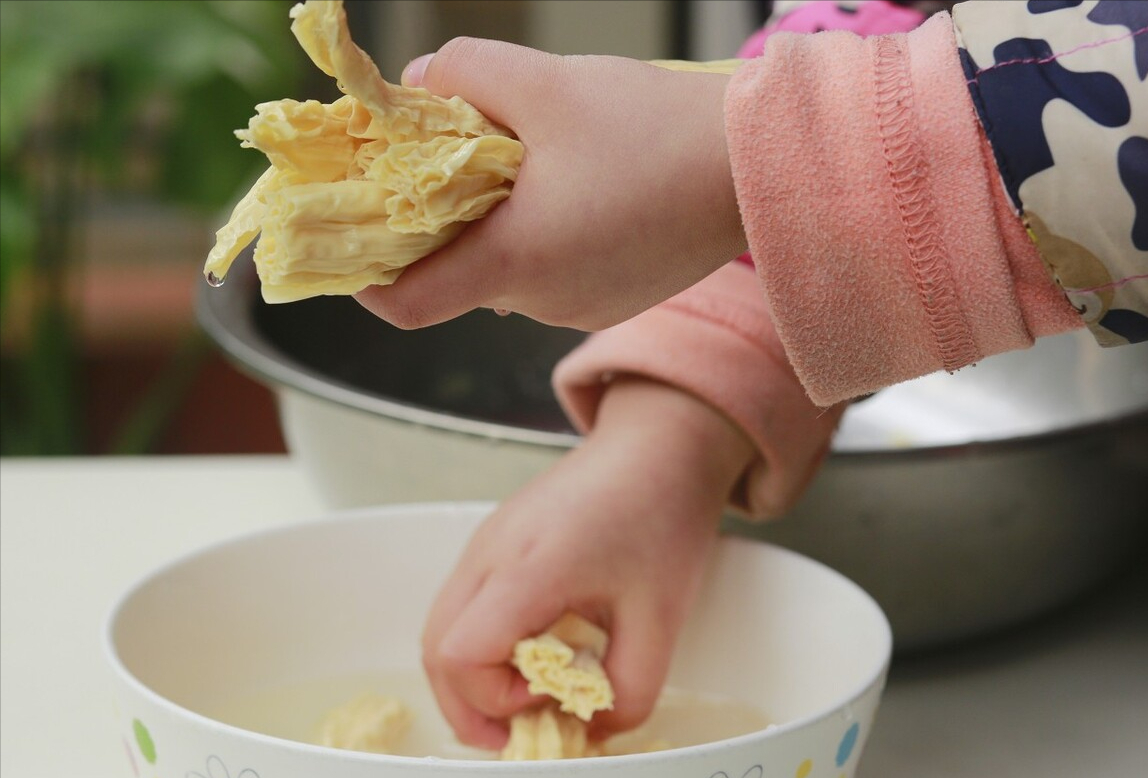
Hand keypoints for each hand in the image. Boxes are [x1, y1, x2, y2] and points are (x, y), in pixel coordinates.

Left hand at [356, 38, 746, 330]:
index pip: (406, 304)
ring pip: (510, 267)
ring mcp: (583, 306)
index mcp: (517, 261)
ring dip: (502, 219)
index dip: (366, 275)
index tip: (357, 230)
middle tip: (459, 154)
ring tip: (535, 157)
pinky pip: (554, 271)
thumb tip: (416, 86)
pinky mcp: (617, 296)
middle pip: (459, 273)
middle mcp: (543, 302)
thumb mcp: (546, 80)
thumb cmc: (657, 129)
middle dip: (445, 218)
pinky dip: (545, 232)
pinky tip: (582, 183)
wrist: (763, 168)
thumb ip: (461, 73)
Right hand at [421, 377, 755, 748]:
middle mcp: (490, 552)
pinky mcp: (490, 538)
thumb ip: (631, 689)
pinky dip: (478, 644)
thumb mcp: (663, 618)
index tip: (553, 696)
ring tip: (523, 699)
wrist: (657, 446)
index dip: (497, 697)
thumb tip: (594, 730)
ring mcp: (483, 542)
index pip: (462, 654)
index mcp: (531, 567)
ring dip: (470, 676)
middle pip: (434, 649)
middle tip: (519, 732)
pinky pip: (460, 604)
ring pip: (440, 627)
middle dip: (470, 706)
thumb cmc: (661, 519)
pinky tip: (527, 653)